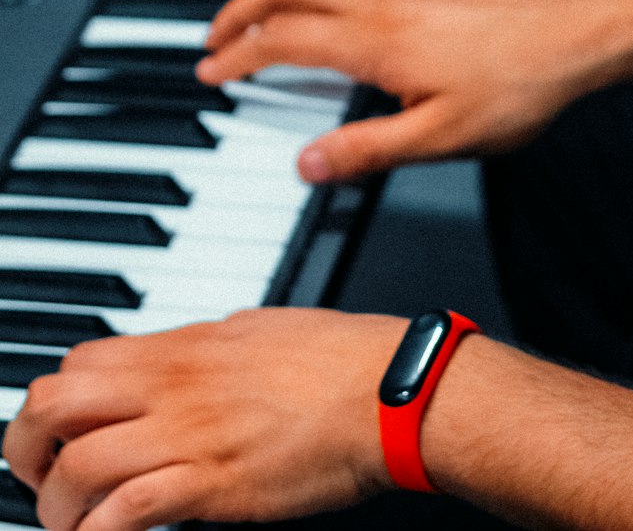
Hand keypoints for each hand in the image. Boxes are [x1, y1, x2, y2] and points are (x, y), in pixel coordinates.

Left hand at [2, 309, 405, 530]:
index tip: (57, 436)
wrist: (386, 390)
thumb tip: (186, 360)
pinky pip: (126, 512)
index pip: (78, 363)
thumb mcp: (259, 330)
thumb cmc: (339, 359)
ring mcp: (188, 433)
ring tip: (71, 528)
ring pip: (77, 467)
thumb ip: (209, 347)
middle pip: (54, 405)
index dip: (52, 404)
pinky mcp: (210, 483)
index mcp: (184, 346)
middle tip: (38, 480)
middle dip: (25, 451)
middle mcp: (172, 385)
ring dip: (57, 508)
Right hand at [197, 0, 626, 181]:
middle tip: (218, 34)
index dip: (238, 56)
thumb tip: (307, 163)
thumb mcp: (439, 139)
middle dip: (242, 6)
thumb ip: (367, 151)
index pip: (282, 40)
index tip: (212, 71)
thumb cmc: (517, 88)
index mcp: (373, 40)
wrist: (576, 38)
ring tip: (271, 6)